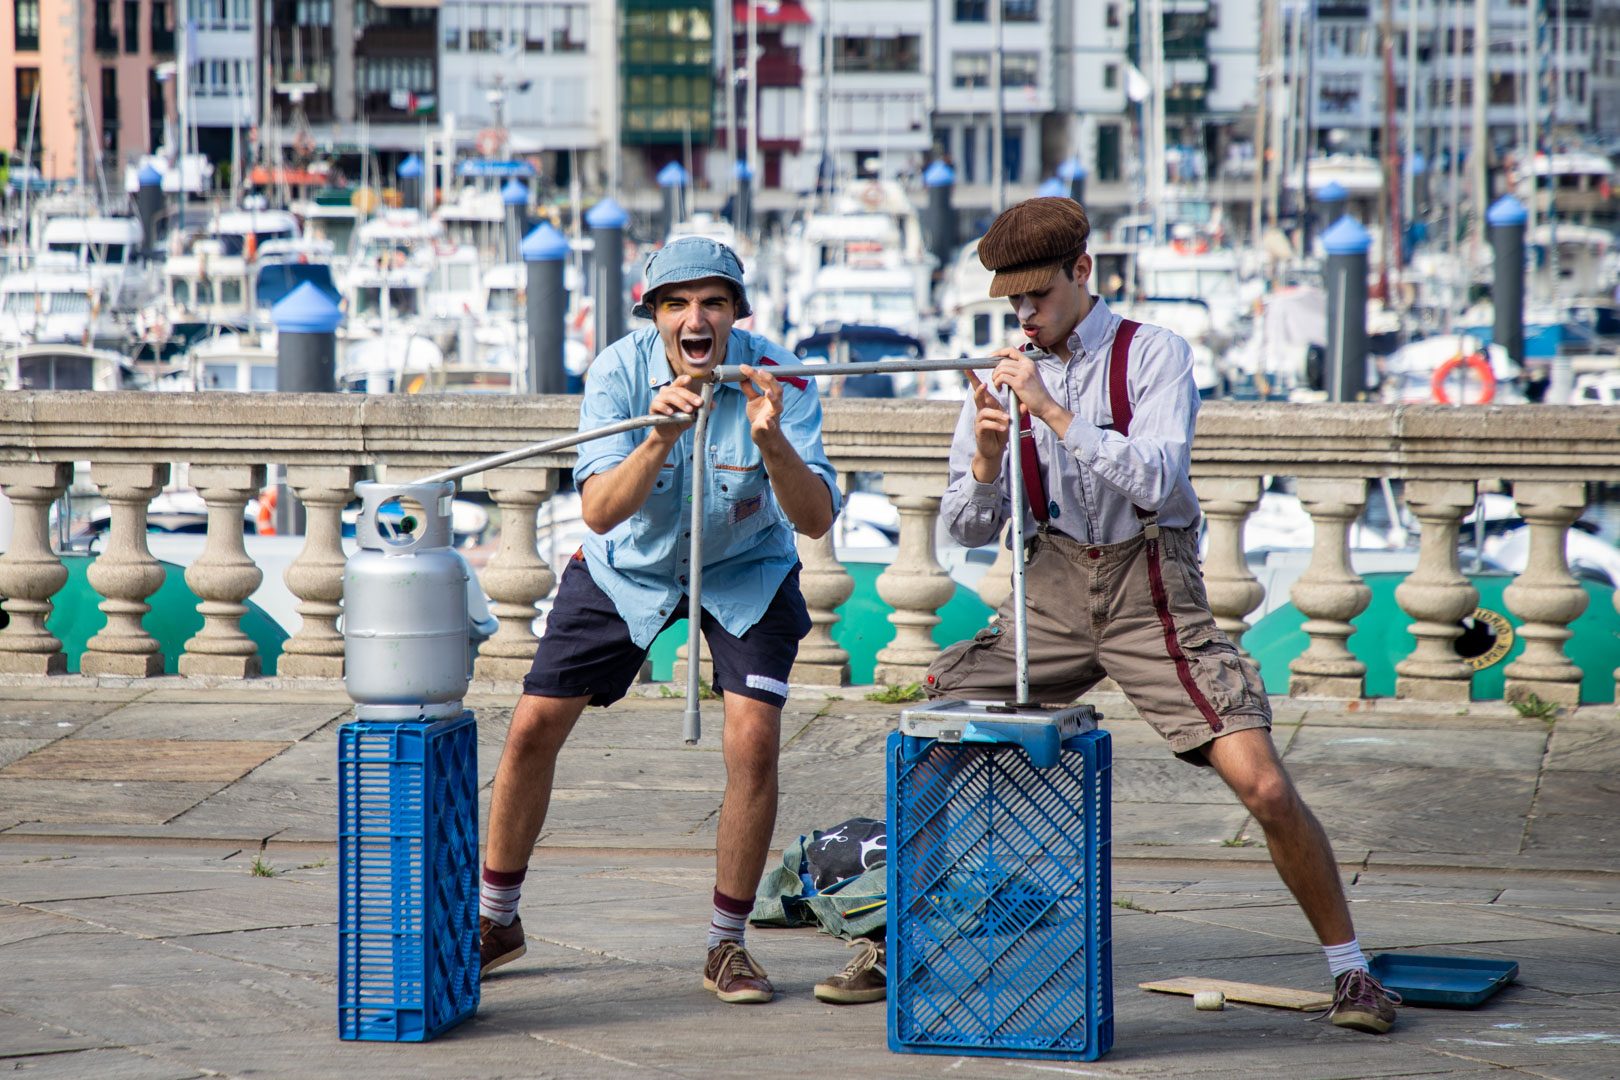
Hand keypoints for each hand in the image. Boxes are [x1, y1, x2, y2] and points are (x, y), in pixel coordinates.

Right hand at [649, 375, 704, 443]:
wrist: (670, 433)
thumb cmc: (681, 420)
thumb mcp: (694, 415)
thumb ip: (702, 408)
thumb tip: (713, 404)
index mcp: (676, 391)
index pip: (679, 382)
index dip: (683, 380)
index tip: (689, 379)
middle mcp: (667, 392)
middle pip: (678, 390)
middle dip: (690, 396)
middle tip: (699, 403)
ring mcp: (659, 399)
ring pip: (669, 396)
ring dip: (680, 402)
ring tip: (689, 410)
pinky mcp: (653, 407)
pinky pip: (658, 404)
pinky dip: (665, 408)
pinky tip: (672, 413)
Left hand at [737, 365, 784, 444]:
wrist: (762, 435)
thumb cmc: (760, 415)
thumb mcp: (752, 400)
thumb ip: (748, 388)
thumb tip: (741, 376)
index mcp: (771, 395)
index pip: (766, 381)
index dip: (755, 373)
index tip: (743, 367)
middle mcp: (775, 404)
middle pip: (777, 389)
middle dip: (770, 380)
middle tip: (760, 371)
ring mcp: (773, 415)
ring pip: (778, 406)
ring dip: (773, 399)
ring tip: (767, 392)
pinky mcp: (769, 427)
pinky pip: (771, 425)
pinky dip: (770, 422)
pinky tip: (767, 419)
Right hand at [965, 368, 1008, 482]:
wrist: (996, 448)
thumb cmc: (1001, 431)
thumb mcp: (1011, 419)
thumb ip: (1018, 411)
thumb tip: (1026, 404)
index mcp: (988, 405)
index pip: (981, 390)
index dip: (974, 379)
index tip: (969, 369)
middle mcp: (982, 410)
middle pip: (977, 397)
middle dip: (979, 389)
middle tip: (985, 384)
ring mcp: (979, 420)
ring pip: (984, 412)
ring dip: (997, 414)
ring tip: (1007, 418)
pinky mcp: (979, 430)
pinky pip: (985, 424)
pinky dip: (996, 425)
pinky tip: (1003, 428)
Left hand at [989, 348, 1056, 423]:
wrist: (1045, 406)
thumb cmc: (1036, 394)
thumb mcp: (1030, 377)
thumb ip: (1019, 370)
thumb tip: (1002, 367)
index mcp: (1029, 363)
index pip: (1011, 350)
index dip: (999, 352)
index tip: (990, 358)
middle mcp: (1027, 366)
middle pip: (1003, 361)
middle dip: (995, 370)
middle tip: (995, 380)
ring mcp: (1024, 373)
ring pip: (1001, 369)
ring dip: (995, 378)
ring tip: (997, 385)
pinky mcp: (1019, 383)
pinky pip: (1002, 378)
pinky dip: (997, 383)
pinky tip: (999, 389)